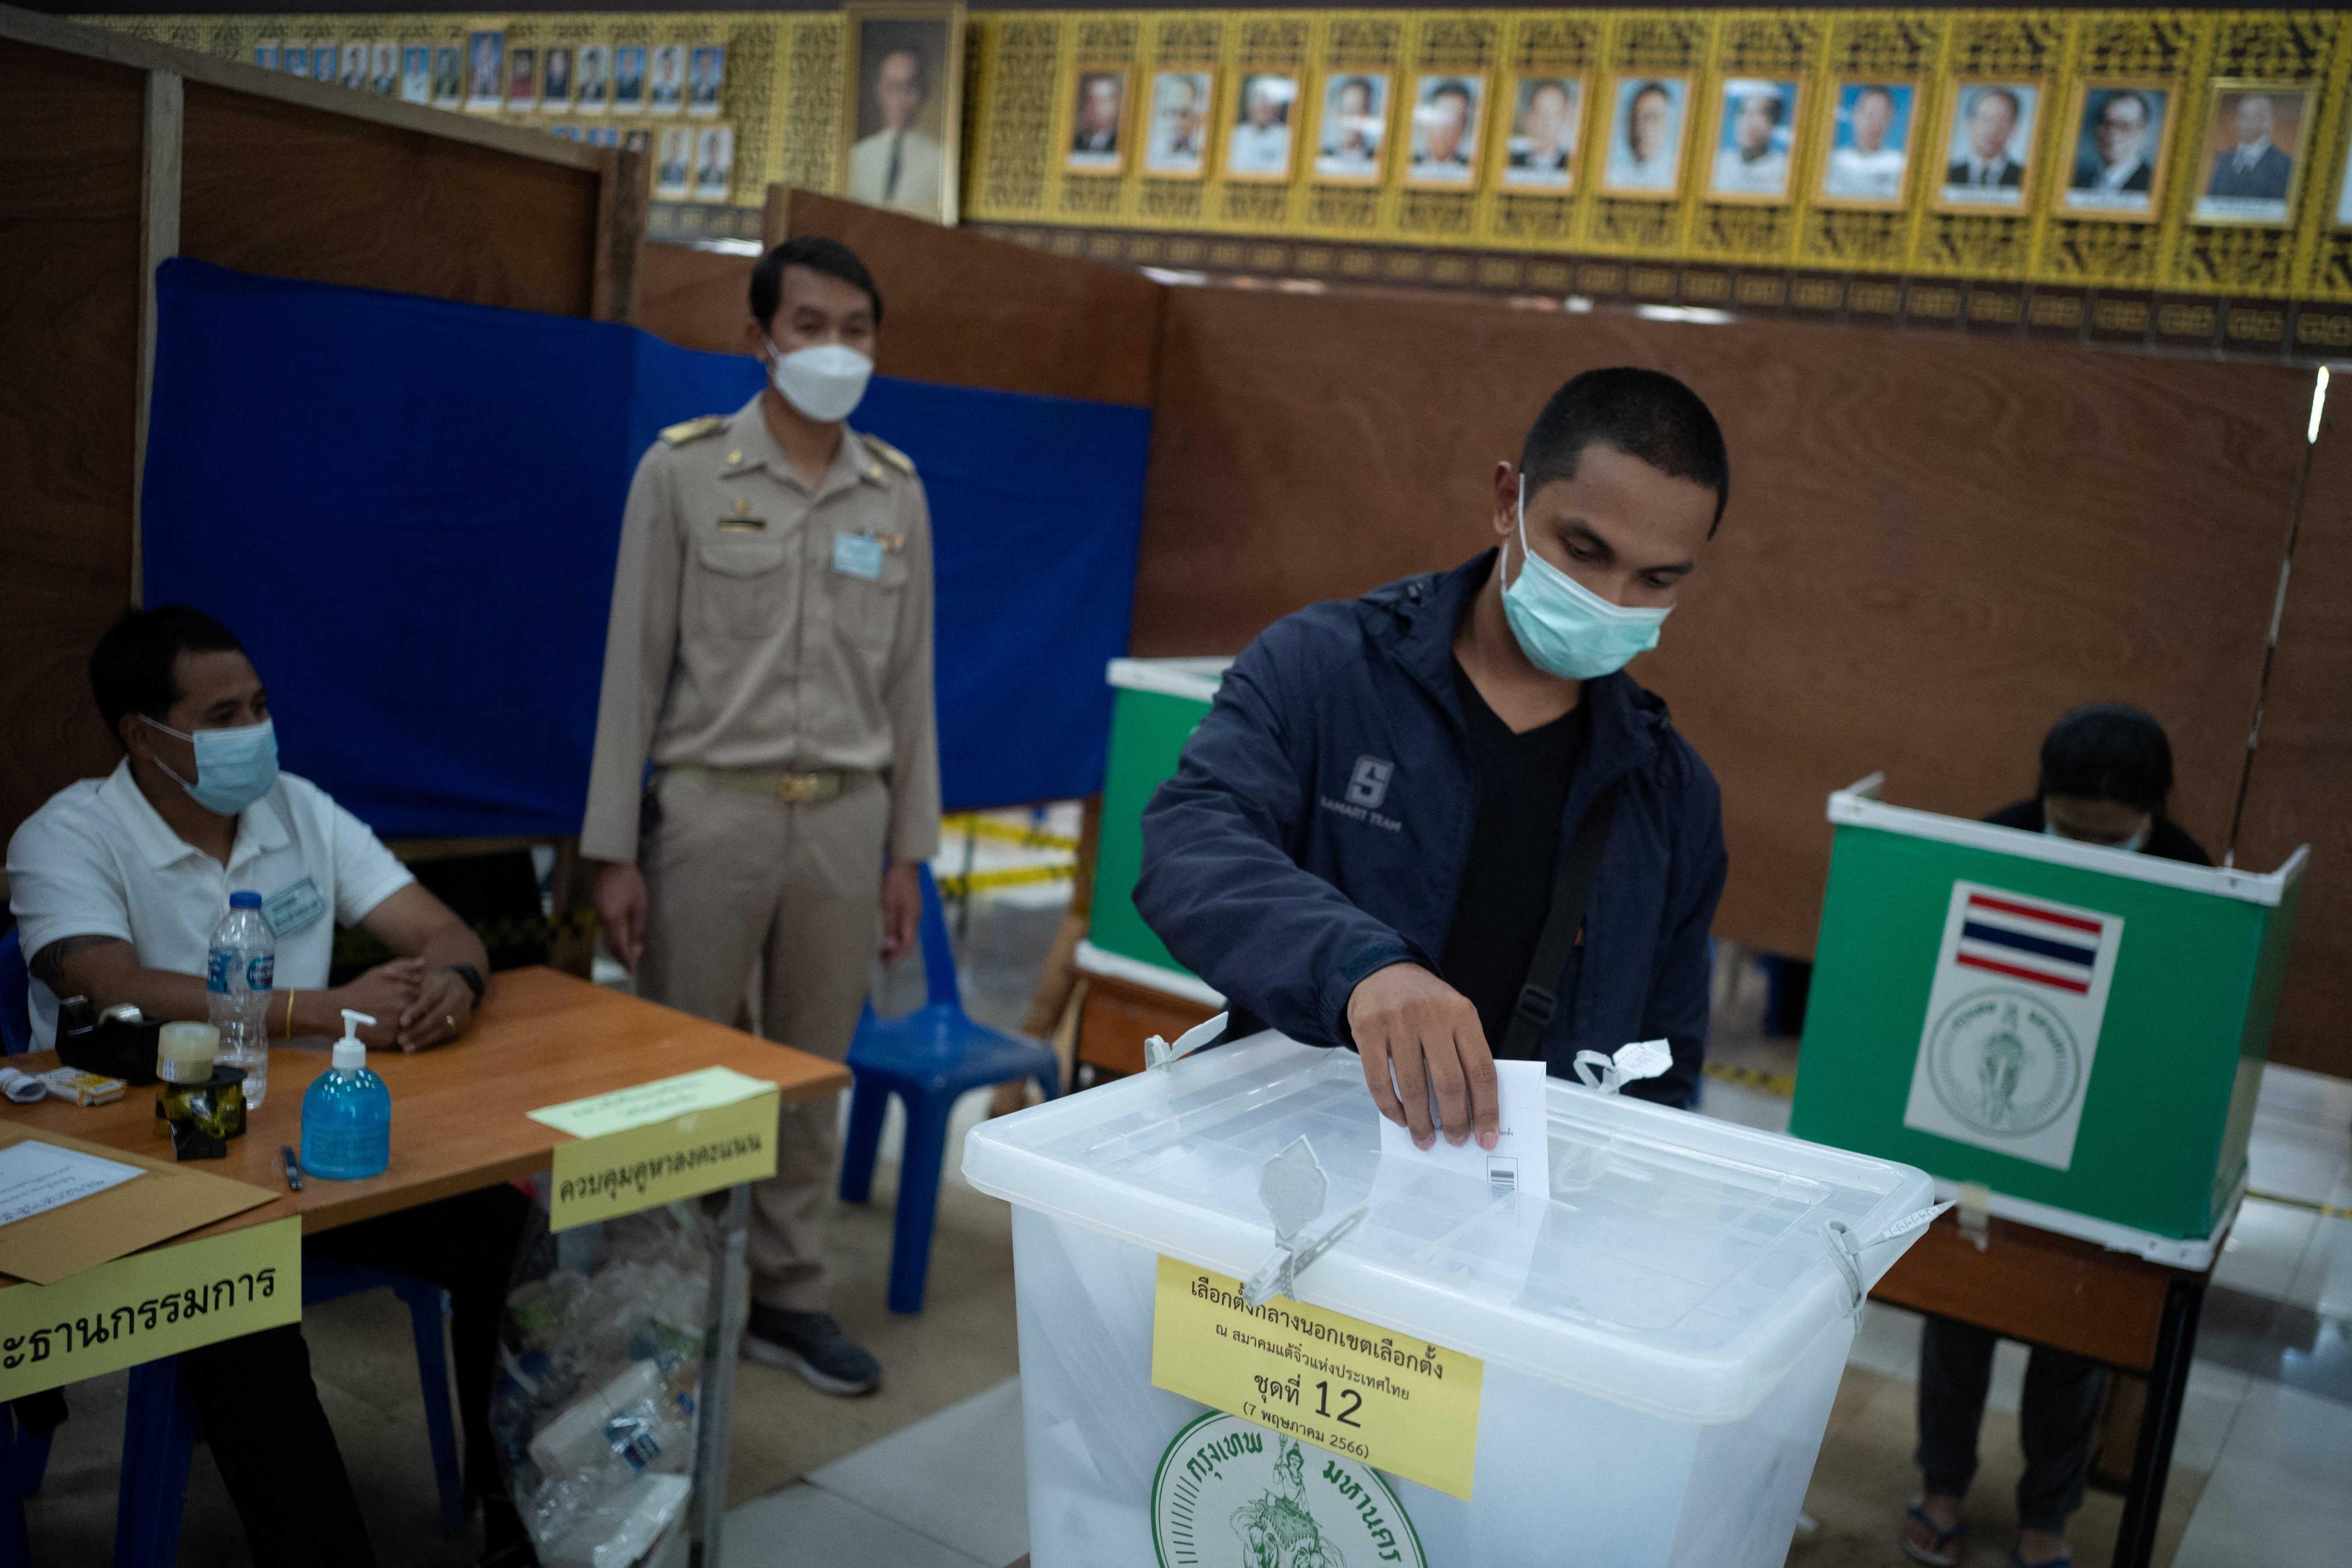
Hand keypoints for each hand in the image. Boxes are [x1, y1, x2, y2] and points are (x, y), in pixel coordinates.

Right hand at [333, 959, 423, 1046]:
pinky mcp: (390, 1040)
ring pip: (418, 1030)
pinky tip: (404, 1040)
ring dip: (418, 1030)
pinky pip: (406, 1042)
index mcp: (406, 990)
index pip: (430, 998)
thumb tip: (424, 962)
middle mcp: (405, 1007)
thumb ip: (404, 966)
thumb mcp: (380, 972)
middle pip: (426, 1014)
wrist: (336, 1011)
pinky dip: (407, 1041)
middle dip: (425, 1016)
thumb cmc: (359, 990)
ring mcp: (398, 1024)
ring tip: (412, 1030)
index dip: (428, 1001)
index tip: (425, 1004)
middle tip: (422, 1018)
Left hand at [397, 967, 475, 1052]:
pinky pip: (445, 1035)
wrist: (461, 984)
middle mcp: (456, 998)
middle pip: (437, 1016)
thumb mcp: (423, 975)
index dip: (416, 1011)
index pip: (430, 999)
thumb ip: (404, 975)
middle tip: (400, 1039)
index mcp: (445, 984)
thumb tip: (385, 973)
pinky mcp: (462, 1024)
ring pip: (442, 1029)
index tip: (402, 1022)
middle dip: (418, 1029)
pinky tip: (415, 1047)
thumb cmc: (435, 981)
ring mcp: (461, 1012)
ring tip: (406, 1047)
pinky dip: (429, 1042)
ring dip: (423, 1039)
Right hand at [592, 861, 649, 971]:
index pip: (618, 945)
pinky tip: (621, 936)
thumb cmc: (631, 883)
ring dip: (616, 945)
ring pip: (605, 934)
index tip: (632, 971)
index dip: (625, 960)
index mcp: (613, 917)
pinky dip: (612, 933)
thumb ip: (638, 929)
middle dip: (620, 956)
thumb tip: (638, 949)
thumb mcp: (641, 906)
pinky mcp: (596, 905)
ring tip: (628, 955)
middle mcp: (601, 916)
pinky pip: (604, 924)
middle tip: (630, 967)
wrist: (613, 862)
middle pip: (609, 943)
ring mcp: (596, 910)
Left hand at [879, 862, 920, 962]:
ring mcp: (914, 912)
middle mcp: (916, 917)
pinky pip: (906, 926)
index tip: (885, 965)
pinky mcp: (911, 907)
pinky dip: (897, 934)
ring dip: (897, 944)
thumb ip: (890, 926)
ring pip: (907, 934)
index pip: (906, 945)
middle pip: (909, 941)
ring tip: (884, 951)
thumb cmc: (895, 883)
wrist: (904, 863)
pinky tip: (889, 934)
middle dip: (897, 953)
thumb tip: (892, 947)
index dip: (896, 957)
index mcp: (912, 918)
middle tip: (883, 961)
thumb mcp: (888, 905)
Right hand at [1346, 963, 1498, 1150]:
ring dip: (1420, 1122)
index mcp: (1462, 1014)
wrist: (1382, 971)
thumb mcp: (1453, 1015)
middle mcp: (1432, 1016)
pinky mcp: (1368, 1029)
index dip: (1486, 1109)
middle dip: (1454, 1121)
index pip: (1481, 1070)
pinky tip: (1400, 1119)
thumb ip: (1463, 1053)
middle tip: (1455, 1141)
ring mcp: (1397, 1022)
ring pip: (1412, 1087)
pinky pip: (1378, 1081)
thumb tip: (1471, 1111)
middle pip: (1448, 1082)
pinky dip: (1390, 1108)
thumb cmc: (1426, 1004)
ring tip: (1425, 1140)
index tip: (1486, 1139)